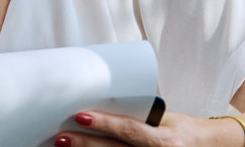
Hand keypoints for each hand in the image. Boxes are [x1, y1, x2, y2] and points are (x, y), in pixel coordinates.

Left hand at [49, 111, 241, 146]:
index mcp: (166, 141)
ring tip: (65, 146)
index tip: (81, 116)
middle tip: (61, 137)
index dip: (105, 125)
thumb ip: (138, 116)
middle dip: (86, 145)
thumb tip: (102, 102)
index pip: (130, 132)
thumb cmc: (183, 130)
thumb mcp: (166, 119)